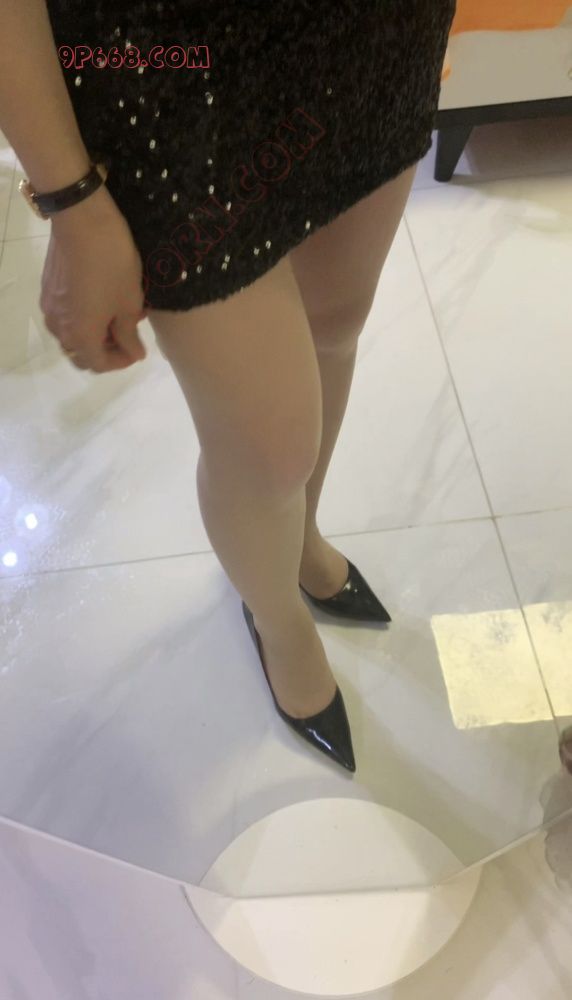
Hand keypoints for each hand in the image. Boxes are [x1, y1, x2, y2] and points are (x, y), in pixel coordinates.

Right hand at [40, 184, 147, 372]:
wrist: (82, 219)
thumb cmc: (112, 264)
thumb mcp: (129, 302)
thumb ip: (129, 334)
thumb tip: (134, 354)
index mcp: (80, 336)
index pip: (100, 364)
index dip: (122, 361)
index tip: (138, 348)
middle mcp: (59, 327)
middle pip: (82, 353)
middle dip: (106, 349)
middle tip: (128, 334)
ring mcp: (50, 307)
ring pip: (72, 334)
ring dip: (95, 332)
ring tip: (117, 313)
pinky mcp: (48, 289)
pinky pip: (66, 315)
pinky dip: (84, 316)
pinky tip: (102, 298)